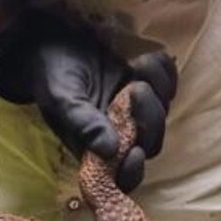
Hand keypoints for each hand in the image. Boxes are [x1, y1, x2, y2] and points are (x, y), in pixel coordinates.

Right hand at [0, 10, 176, 191]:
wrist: (53, 44)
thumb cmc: (52, 77)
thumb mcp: (61, 101)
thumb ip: (83, 125)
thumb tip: (109, 150)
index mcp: (97, 150)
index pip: (123, 176)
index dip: (133, 170)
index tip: (135, 151)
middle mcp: (120, 134)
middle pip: (151, 141)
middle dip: (150, 117)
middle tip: (135, 88)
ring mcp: (135, 111)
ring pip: (162, 112)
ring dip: (159, 89)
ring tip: (138, 65)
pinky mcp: (145, 85)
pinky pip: (168, 85)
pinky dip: (165, 72)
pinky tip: (147, 59)